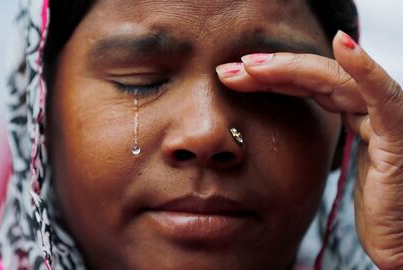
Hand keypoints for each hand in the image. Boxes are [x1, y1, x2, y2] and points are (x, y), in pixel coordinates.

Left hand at [216, 30, 402, 268]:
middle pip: (315, 78)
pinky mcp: (398, 134)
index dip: (270, 78)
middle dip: (270, 70)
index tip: (232, 78)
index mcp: (353, 116)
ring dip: (291, 68)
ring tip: (251, 65)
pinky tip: (342, 44)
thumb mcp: (328, 172)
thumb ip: (309, 147)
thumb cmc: (371, 211)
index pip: (307, 86)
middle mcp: (369, 110)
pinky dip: (363, 67)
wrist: (401, 240)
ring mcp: (386, 118)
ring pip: (336, 80)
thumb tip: (266, 141)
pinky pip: (381, 94)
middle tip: (228, 70)